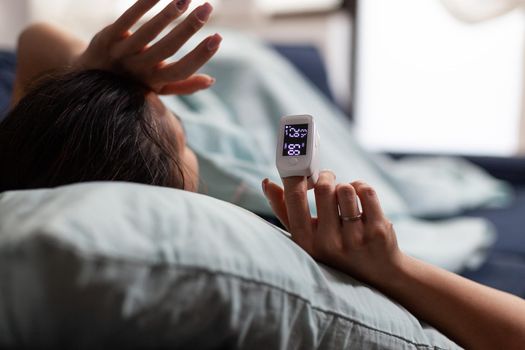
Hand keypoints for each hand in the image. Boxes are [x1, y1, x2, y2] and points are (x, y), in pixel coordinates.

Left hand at [75, 0, 220, 94]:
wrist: (91, 77)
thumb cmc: (134, 81)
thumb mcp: (157, 88)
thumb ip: (183, 86)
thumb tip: (211, 81)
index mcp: (154, 81)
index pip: (182, 70)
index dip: (201, 55)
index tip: (218, 38)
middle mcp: (138, 69)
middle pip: (168, 47)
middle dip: (189, 27)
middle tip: (207, 8)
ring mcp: (122, 53)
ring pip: (148, 32)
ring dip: (169, 14)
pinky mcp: (108, 37)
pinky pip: (127, 18)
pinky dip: (144, 4)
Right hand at [262, 172, 403, 285]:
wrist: (377, 272)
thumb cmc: (333, 248)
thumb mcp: (305, 235)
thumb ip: (284, 209)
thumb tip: (267, 183)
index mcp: (305, 241)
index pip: (294, 197)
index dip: (295, 175)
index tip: (298, 164)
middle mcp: (328, 243)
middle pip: (324, 188)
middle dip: (326, 177)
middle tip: (327, 179)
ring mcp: (355, 238)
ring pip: (346, 188)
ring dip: (346, 186)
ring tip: (345, 196)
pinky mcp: (377, 230)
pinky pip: (366, 192)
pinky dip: (362, 187)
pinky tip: (360, 198)